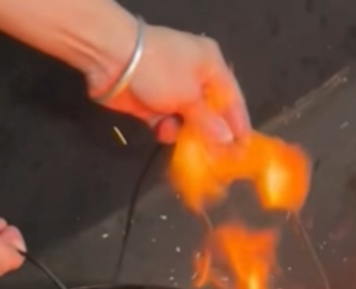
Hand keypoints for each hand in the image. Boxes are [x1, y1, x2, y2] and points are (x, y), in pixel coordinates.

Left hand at [93, 24, 250, 144]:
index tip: (243, 149)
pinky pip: (167, 123)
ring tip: (189, 149)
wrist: (112, 60)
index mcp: (211, 64)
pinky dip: (167, 130)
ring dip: (187, 134)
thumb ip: (208, 122)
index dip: (238, 124)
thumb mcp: (189, 96)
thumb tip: (226, 139)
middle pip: (210, 112)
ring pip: (188, 120)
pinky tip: (163, 132)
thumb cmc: (160, 70)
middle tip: (219, 161)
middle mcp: (194, 76)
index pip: (232, 98)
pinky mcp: (151, 104)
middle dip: (212, 135)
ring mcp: (171, 90)